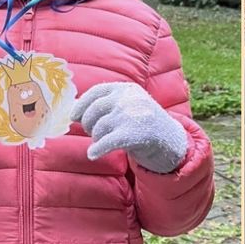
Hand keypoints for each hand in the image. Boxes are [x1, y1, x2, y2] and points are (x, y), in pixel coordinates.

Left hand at [70, 83, 187, 172]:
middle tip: (94, 133)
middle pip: (94, 111)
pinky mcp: (132, 134)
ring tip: (104, 143)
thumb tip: (74, 109)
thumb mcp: (130, 105)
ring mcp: (130, 116)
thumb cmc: (144, 124)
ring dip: (97, 139)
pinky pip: (105, 142)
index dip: (81, 104)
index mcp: (126, 89)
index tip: (73, 116)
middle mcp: (127, 99)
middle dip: (89, 125)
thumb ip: (108, 103)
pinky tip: (93, 154)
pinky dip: (97, 149)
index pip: (96, 91)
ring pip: (99, 129)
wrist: (171, 140)